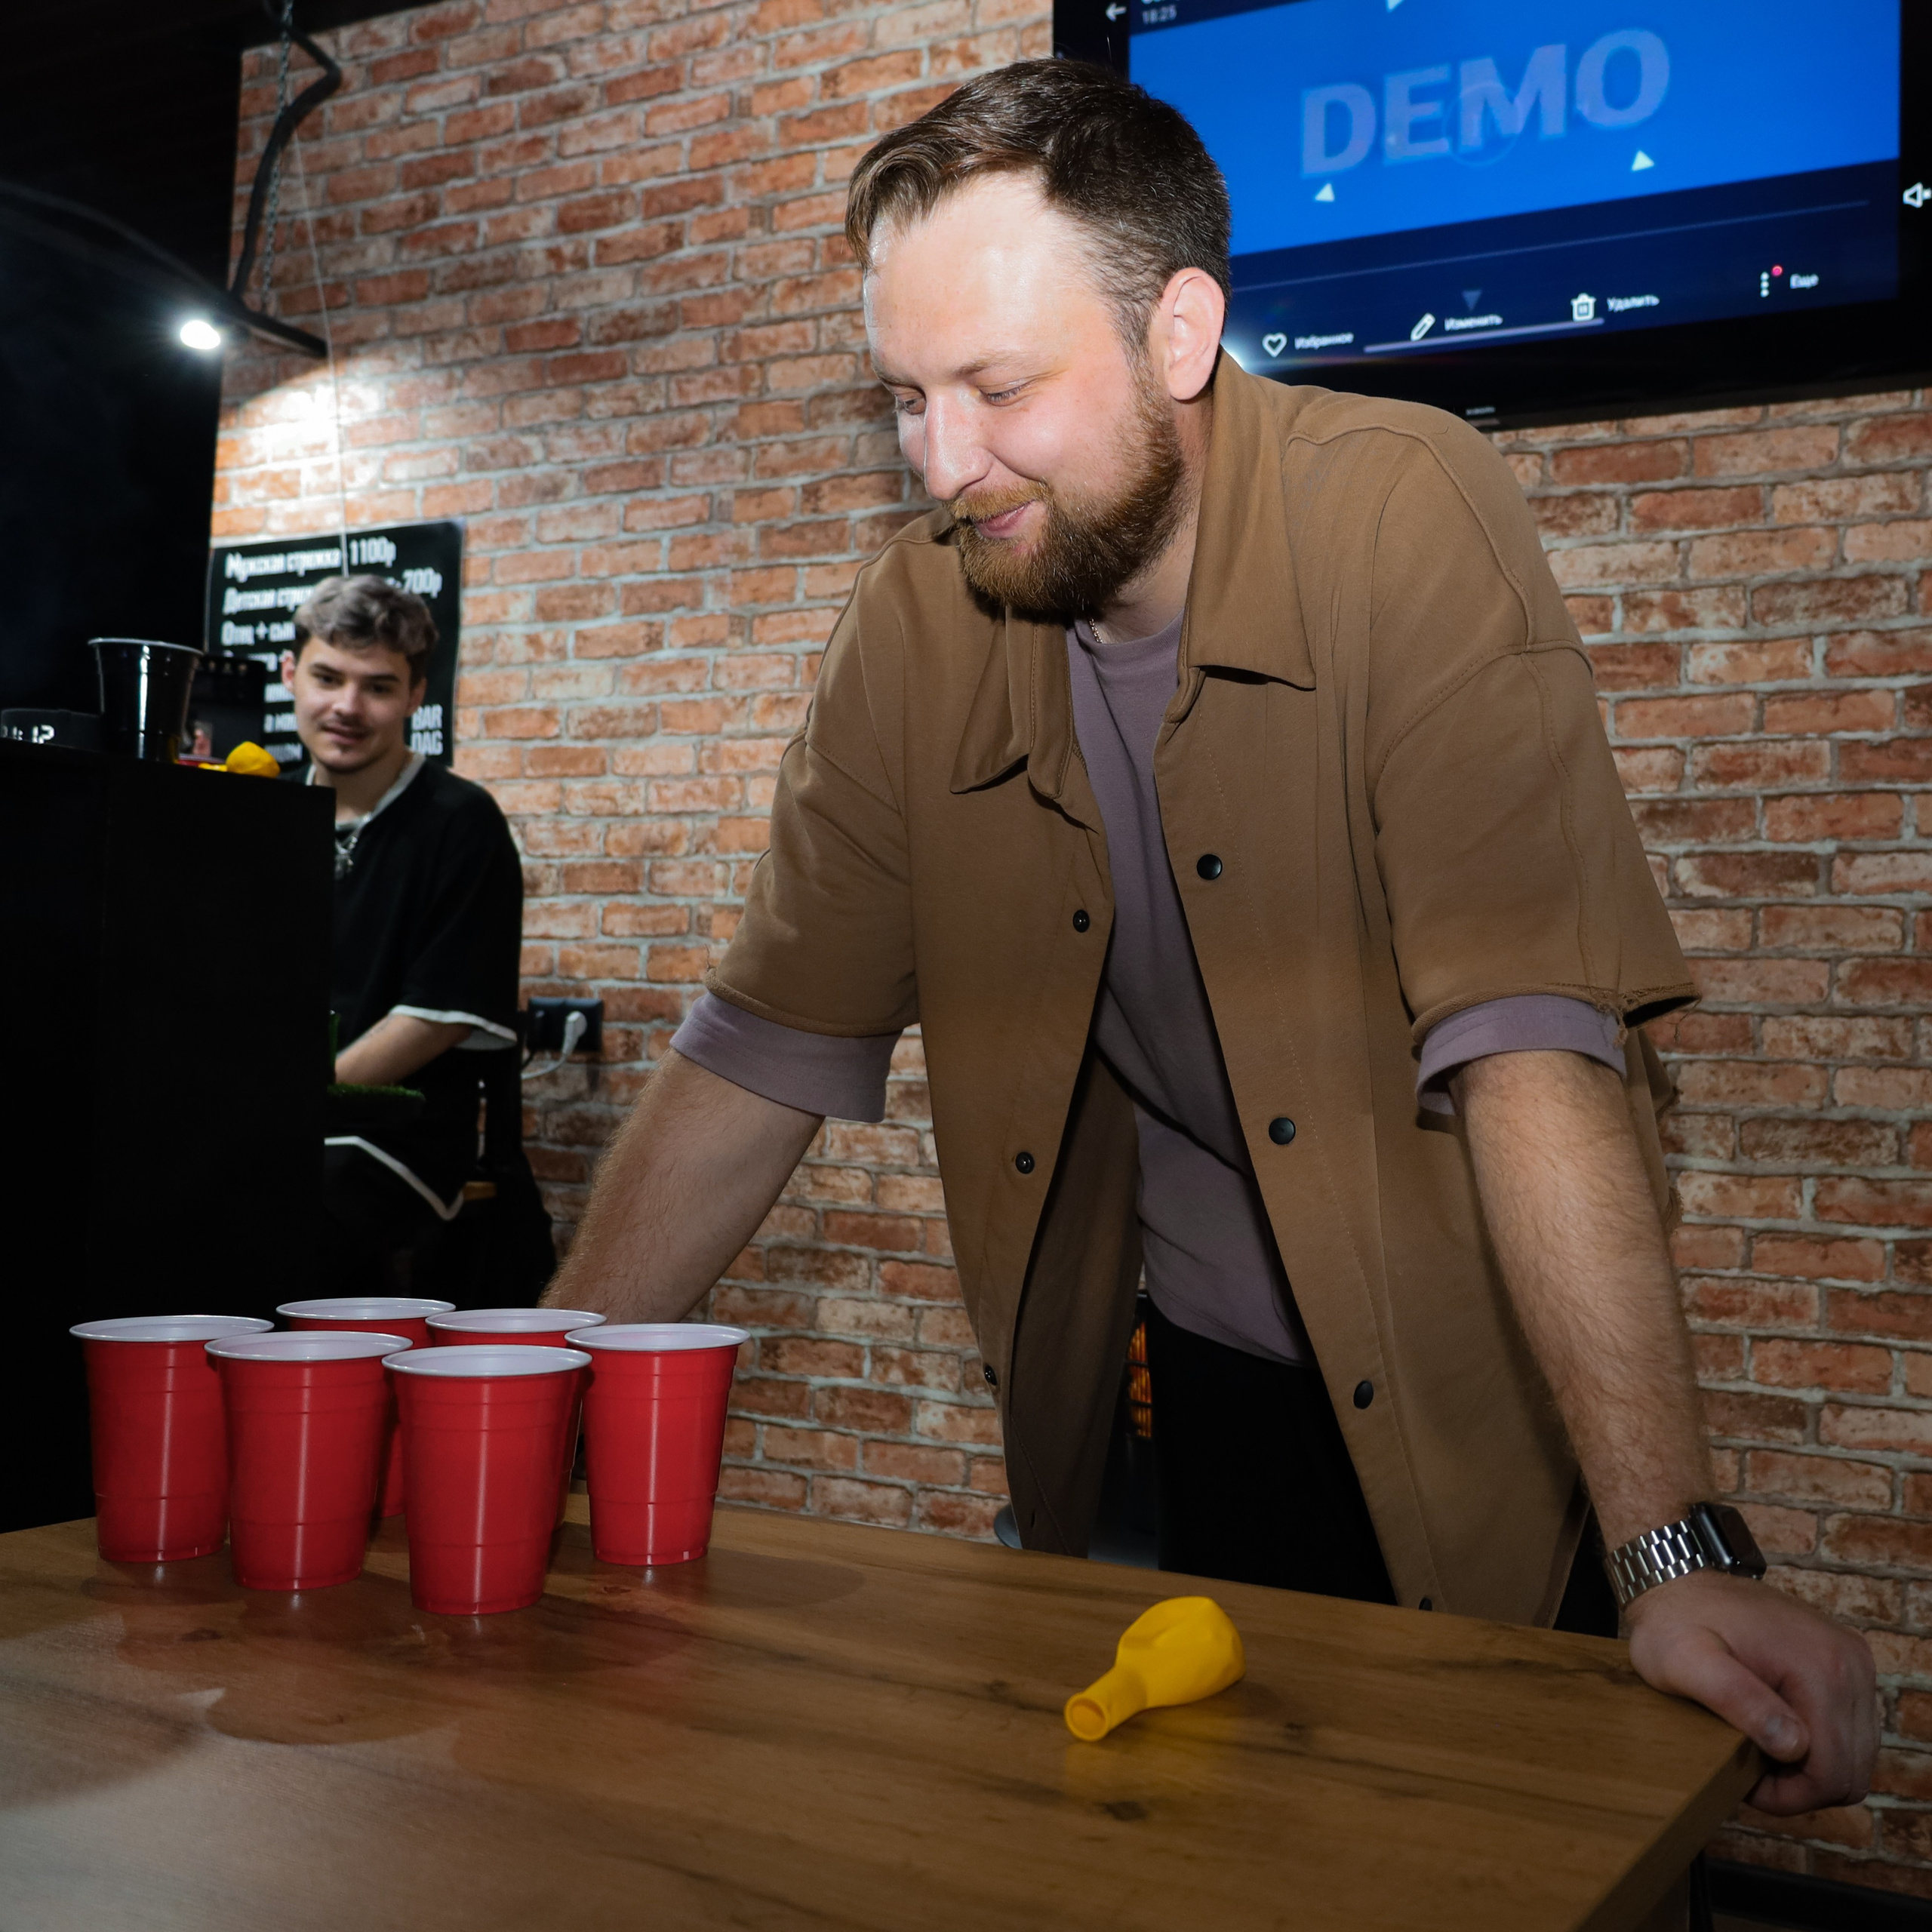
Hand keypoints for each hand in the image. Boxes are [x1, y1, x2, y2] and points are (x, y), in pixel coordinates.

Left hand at [1623, 1569, 1876, 1813]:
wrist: (1680, 1579)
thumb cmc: (1674, 1622)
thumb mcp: (1682, 1661)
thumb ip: (1734, 1698)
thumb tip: (1793, 1744)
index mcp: (1824, 1668)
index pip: (1832, 1774)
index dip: (1788, 1795)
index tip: (1743, 1779)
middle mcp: (1852, 1662)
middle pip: (1850, 1770)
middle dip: (1800, 1783)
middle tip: (1747, 1765)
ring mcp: (1854, 1660)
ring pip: (1854, 1755)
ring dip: (1810, 1765)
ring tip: (1756, 1746)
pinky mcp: (1847, 1662)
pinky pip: (1850, 1730)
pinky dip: (1819, 1743)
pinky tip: (1775, 1729)